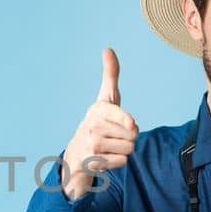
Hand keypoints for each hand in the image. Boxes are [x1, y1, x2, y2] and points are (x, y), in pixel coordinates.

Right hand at [61, 48, 139, 199]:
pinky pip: (122, 162)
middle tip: (115, 135)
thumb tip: (108, 49)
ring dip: (124, 149)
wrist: (77, 151)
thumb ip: (110, 74)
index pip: (126, 119)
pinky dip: (118, 161)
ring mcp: (92, 145)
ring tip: (110, 145)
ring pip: (129, 149)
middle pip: (133, 135)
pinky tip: (105, 156)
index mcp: (99, 109)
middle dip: (129, 136)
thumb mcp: (106, 98)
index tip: (130, 124)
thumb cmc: (99, 120)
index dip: (130, 123)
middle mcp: (93, 126)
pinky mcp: (92, 161)